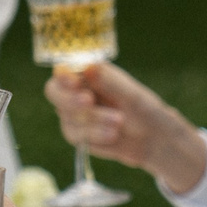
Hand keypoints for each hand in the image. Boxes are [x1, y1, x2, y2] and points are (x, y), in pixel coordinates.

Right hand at [43, 62, 206, 193]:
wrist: (152, 139)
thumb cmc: (144, 109)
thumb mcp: (131, 93)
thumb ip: (108, 81)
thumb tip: (88, 66)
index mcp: (88, 75)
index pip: (63, 71)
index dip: (64, 76)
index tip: (75, 82)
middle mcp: (76, 93)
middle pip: (54, 93)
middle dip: (70, 99)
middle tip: (88, 101)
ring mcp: (74, 115)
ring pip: (69, 117)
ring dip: (93, 121)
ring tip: (119, 123)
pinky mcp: (78, 135)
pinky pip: (77, 137)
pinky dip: (96, 136)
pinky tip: (113, 135)